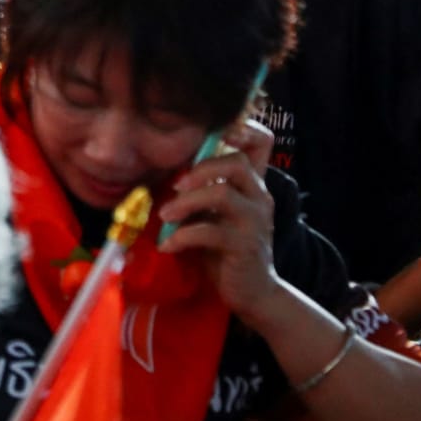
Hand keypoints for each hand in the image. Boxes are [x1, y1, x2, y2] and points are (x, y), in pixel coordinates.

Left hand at [159, 117, 285, 326]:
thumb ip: (199, 188)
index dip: (243, 128)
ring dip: (186, 202)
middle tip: (174, 186)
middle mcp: (259, 197)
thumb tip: (158, 166)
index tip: (214, 133)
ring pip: (222, 194)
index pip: (263, 141)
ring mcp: (255, 221)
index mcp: (252, 183)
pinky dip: (182, 236)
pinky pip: (210, 232)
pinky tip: (168, 245)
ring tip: (164, 215)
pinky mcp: (244, 247)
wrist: (252, 292)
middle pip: (236, 163)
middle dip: (200, 168)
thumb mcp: (213, 212)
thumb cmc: (225, 246)